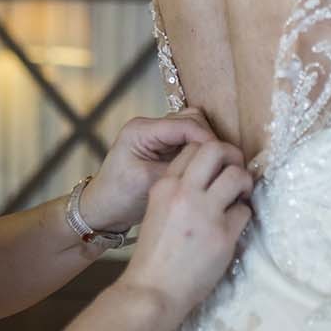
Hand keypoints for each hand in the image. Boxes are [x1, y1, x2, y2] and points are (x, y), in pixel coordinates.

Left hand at [79, 108, 222, 231]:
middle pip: (193, 120)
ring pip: (194, 128)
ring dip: (207, 145)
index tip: (226, 159)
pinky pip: (189, 141)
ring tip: (218, 167)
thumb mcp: (150, 184)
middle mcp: (150, 126)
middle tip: (226, 164)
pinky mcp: (163, 147)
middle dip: (211, 140)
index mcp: (141, 130)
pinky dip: (201, 152)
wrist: (103, 210)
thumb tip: (212, 165)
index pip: (185, 125)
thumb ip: (180, 169)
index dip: (209, 140)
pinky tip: (208, 169)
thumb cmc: (119, 198)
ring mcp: (157, 135)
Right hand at [117, 139, 252, 316]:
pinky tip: (235, 225)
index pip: (193, 147)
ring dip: (244, 183)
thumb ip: (177, 192)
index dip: (211, 153)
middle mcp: (184, 193)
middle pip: (216, 149)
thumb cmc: (155, 254)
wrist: (153, 290)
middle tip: (236, 172)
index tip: (218, 167)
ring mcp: (205, 213)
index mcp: (164, 186)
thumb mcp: (157, 211)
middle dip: (232, 156)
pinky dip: (244, 215)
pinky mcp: (223, 236)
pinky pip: (245, 211)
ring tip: (240, 196)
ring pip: (237, 175)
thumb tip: (208, 179)